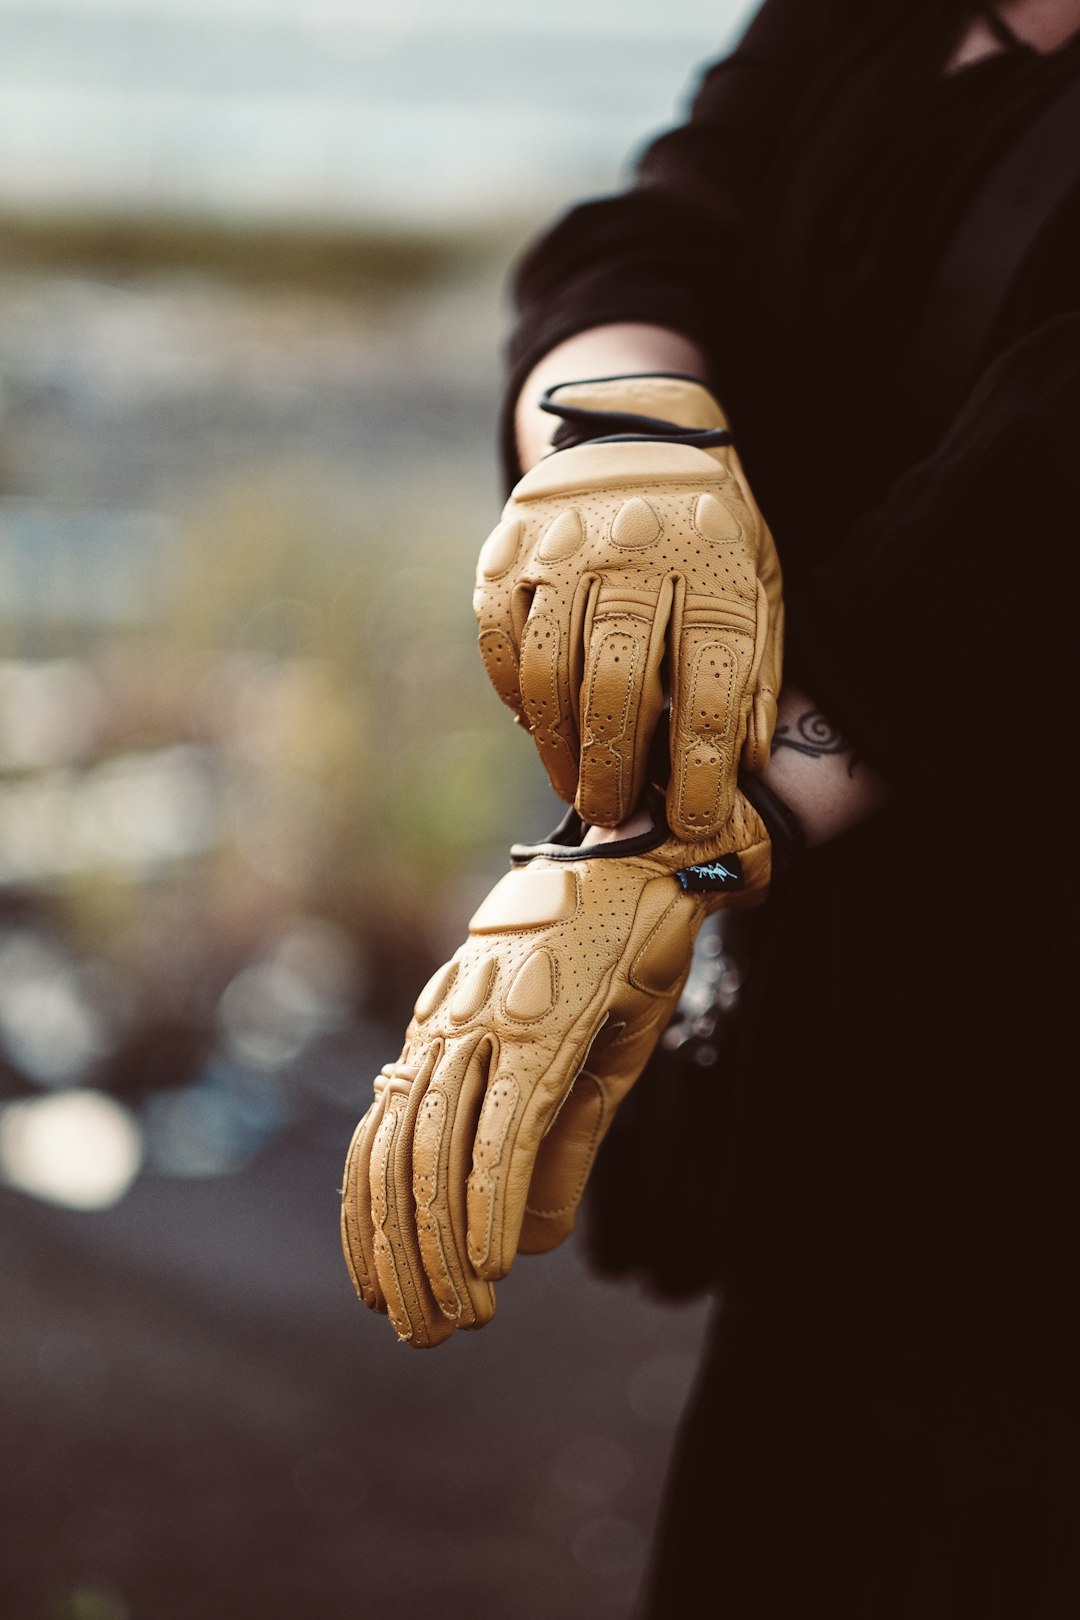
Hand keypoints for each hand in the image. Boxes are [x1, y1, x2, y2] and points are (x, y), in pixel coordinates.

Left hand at [340, 787, 778, 1346]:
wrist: (658, 863)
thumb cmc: (619, 953)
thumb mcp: (590, 1065)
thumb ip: (558, 1149)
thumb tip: (525, 1243)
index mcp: (446, 1036)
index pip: (383, 1144)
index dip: (373, 1226)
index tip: (381, 1296)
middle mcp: (448, 1032)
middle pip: (397, 1161)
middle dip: (399, 1259)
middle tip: (416, 1333)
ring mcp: (486, 1026)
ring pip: (436, 1153)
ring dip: (437, 1247)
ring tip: (451, 1319)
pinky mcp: (539, 1026)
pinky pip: (500, 1127)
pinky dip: (489, 1199)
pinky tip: (493, 1262)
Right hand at [474, 374, 782, 838]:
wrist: (640, 432)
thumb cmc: (710, 531)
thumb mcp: (759, 583)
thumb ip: (756, 668)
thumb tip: (746, 763)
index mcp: (714, 558)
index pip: (710, 679)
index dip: (700, 762)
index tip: (693, 823)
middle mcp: (636, 545)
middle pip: (620, 681)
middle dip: (618, 768)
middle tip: (615, 817)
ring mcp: (562, 543)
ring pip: (552, 669)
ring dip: (561, 747)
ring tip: (577, 790)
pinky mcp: (505, 549)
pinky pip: (502, 642)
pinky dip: (518, 697)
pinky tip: (540, 730)